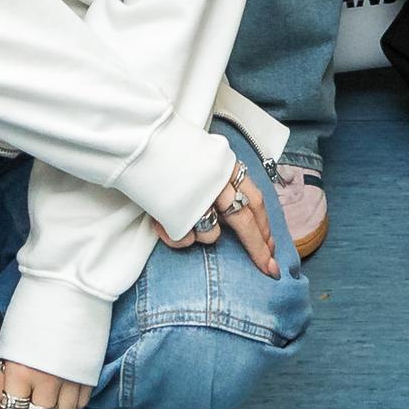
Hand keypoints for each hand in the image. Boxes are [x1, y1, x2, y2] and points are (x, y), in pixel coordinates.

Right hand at [149, 157, 282, 276]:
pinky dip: (176, 238)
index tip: (272, 246)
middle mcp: (216, 182)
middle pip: (245, 223)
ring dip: (201, 235)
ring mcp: (198, 199)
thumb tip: (242, 210)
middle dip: (258, 249)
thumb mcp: (204, 158)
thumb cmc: (167, 149)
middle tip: (269, 268)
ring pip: (213, 236)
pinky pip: (186, 241)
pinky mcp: (177, 213)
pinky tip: (163, 223)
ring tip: (181, 219)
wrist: (137, 140)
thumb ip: (221, 179)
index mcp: (225, 166)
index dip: (265, 226)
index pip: (256, 200)